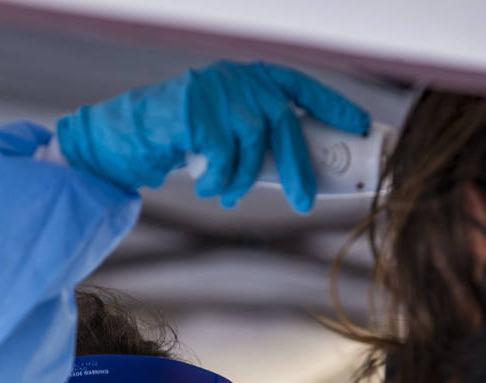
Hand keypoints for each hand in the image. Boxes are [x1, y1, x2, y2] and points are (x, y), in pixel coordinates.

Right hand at [56, 60, 369, 212]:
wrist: (127, 136)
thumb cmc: (183, 138)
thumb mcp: (227, 132)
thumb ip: (259, 138)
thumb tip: (302, 171)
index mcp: (250, 79)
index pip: (301, 87)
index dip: (333, 106)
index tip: (359, 126)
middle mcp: (237, 79)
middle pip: (283, 121)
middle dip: (297, 165)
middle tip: (304, 199)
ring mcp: (216, 91)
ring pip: (252, 142)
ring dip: (243, 179)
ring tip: (228, 194)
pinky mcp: (195, 110)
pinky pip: (224, 155)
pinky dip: (219, 180)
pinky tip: (208, 186)